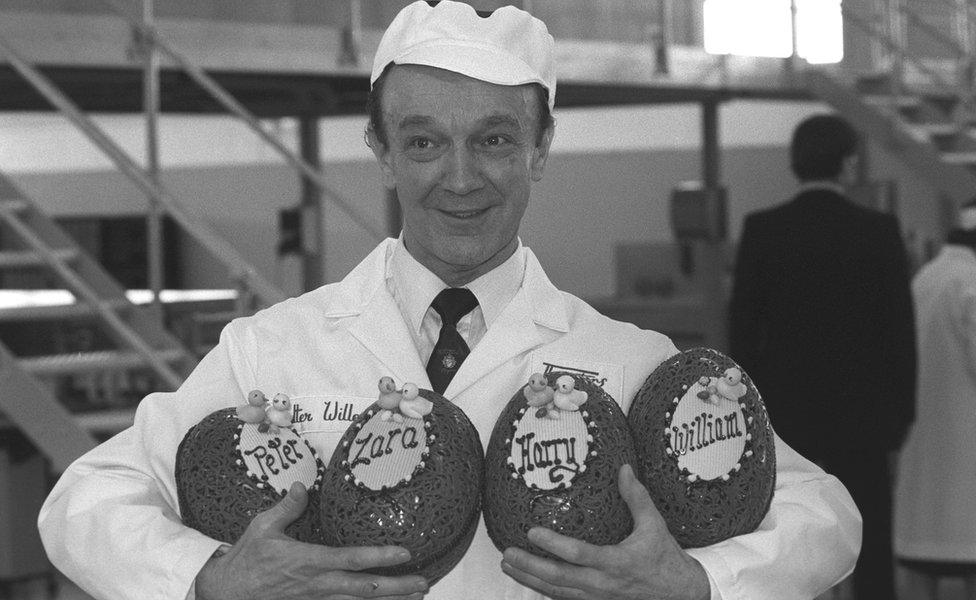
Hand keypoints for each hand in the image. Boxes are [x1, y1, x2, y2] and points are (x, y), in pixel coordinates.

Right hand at [196, 481, 428, 599]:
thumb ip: (288, 506)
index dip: (379, 557)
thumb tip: (304, 485)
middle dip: (396, 588)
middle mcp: (317, 584)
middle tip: (423, 582)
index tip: (405, 553)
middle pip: (364, 589)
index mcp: (308, 561)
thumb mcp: (262, 526)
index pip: (351, 559)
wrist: (226, 592)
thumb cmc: (246, 558)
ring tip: (416, 596)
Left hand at [500, 464, 709, 599]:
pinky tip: (528, 579)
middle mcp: (604, 584)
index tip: (532, 532)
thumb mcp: (655, 524)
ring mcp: (599, 598)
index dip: (554, 545)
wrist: (681, 594)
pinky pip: (565, 598)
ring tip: (508, 565)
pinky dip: (544, 589)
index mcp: (618, 562)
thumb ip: (637, 497)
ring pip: (558, 592)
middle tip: (507, 553)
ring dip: (530, 580)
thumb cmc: (666, 557)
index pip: (580, 555)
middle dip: (530, 567)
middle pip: (560, 579)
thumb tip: (624, 468)